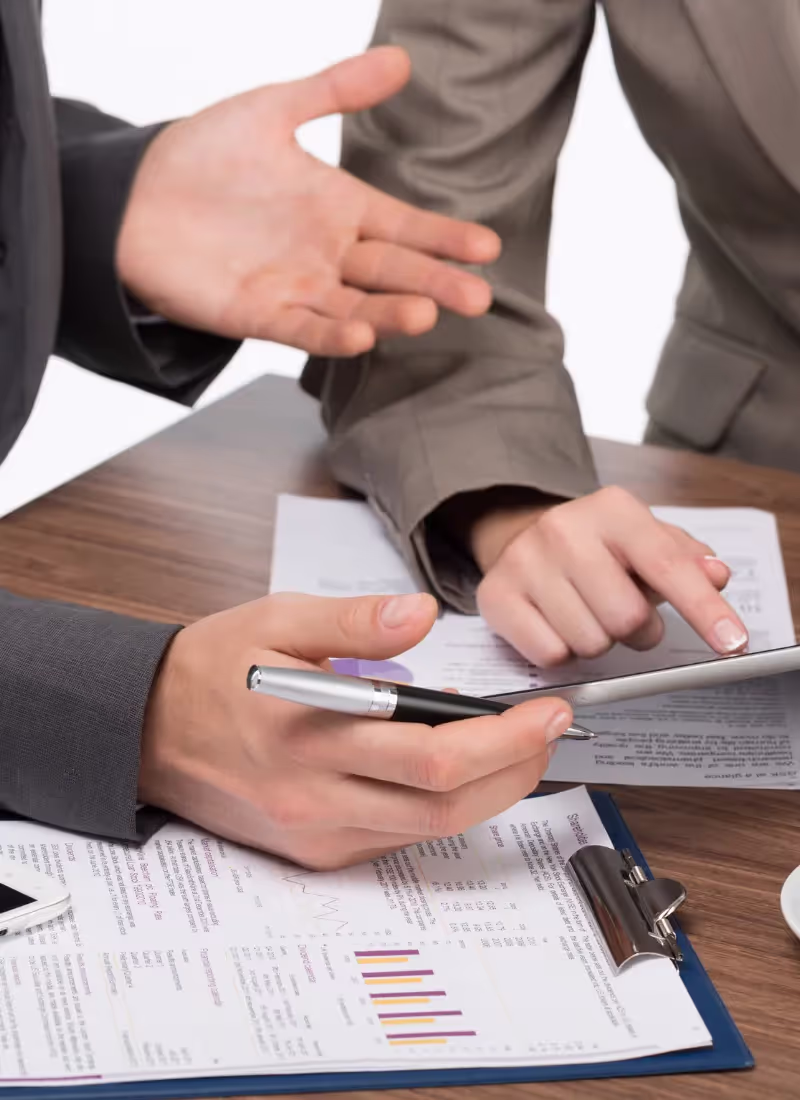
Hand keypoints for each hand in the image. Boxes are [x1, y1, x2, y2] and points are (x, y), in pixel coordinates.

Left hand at [116, 48, 500, 356]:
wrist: (134, 198)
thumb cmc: (203, 154)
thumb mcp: (272, 112)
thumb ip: (335, 89)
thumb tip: (401, 60)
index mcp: (339, 208)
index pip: (405, 226)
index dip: (444, 237)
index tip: (487, 247)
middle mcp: (328, 253)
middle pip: (393, 271)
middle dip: (436, 283)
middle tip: (478, 297)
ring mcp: (297, 287)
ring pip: (356, 304)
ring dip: (391, 312)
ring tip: (426, 313)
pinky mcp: (260, 314)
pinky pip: (303, 328)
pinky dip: (332, 334)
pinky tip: (361, 335)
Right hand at [138, 591, 571, 868]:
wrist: (145, 731)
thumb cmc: (211, 670)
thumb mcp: (276, 620)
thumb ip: (354, 623)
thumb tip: (422, 616)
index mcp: (310, 736)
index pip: (433, 757)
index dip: (505, 741)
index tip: (547, 712)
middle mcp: (317, 798)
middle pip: (445, 807)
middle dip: (515, 771)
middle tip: (548, 732)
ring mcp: (316, 834)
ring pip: (428, 831)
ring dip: (488, 793)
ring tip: (517, 747)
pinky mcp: (314, 851)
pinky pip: (396, 837)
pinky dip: (440, 807)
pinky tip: (456, 769)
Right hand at [472, 486, 747, 666]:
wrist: (518, 536)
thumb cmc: (594, 547)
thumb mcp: (644, 540)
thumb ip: (685, 559)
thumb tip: (716, 575)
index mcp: (613, 510)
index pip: (668, 565)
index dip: (704, 609)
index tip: (731, 642)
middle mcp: (565, 529)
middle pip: (627, 617)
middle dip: (638, 631)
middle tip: (627, 618)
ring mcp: (525, 561)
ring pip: (589, 642)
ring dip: (599, 642)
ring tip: (588, 616)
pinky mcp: (496, 595)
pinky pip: (550, 655)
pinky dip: (562, 653)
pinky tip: (557, 625)